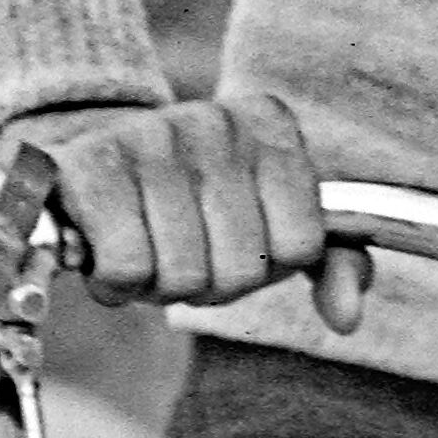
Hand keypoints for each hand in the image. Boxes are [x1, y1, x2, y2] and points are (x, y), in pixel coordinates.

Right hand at [7, 79, 345, 312]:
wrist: (91, 163)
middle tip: (183, 250)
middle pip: (242, 270)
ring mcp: (151, 135)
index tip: (236, 238)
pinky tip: (108, 249)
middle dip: (210, 282)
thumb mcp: (272, 226)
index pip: (301, 246)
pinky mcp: (92, 164)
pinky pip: (128, 269)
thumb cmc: (194, 205)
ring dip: (159, 285)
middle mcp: (214, 120)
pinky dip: (116, 284)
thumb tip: (346, 317)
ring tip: (146, 246)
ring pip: (183, 276)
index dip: (268, 265)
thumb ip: (330, 265)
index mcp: (270, 124)